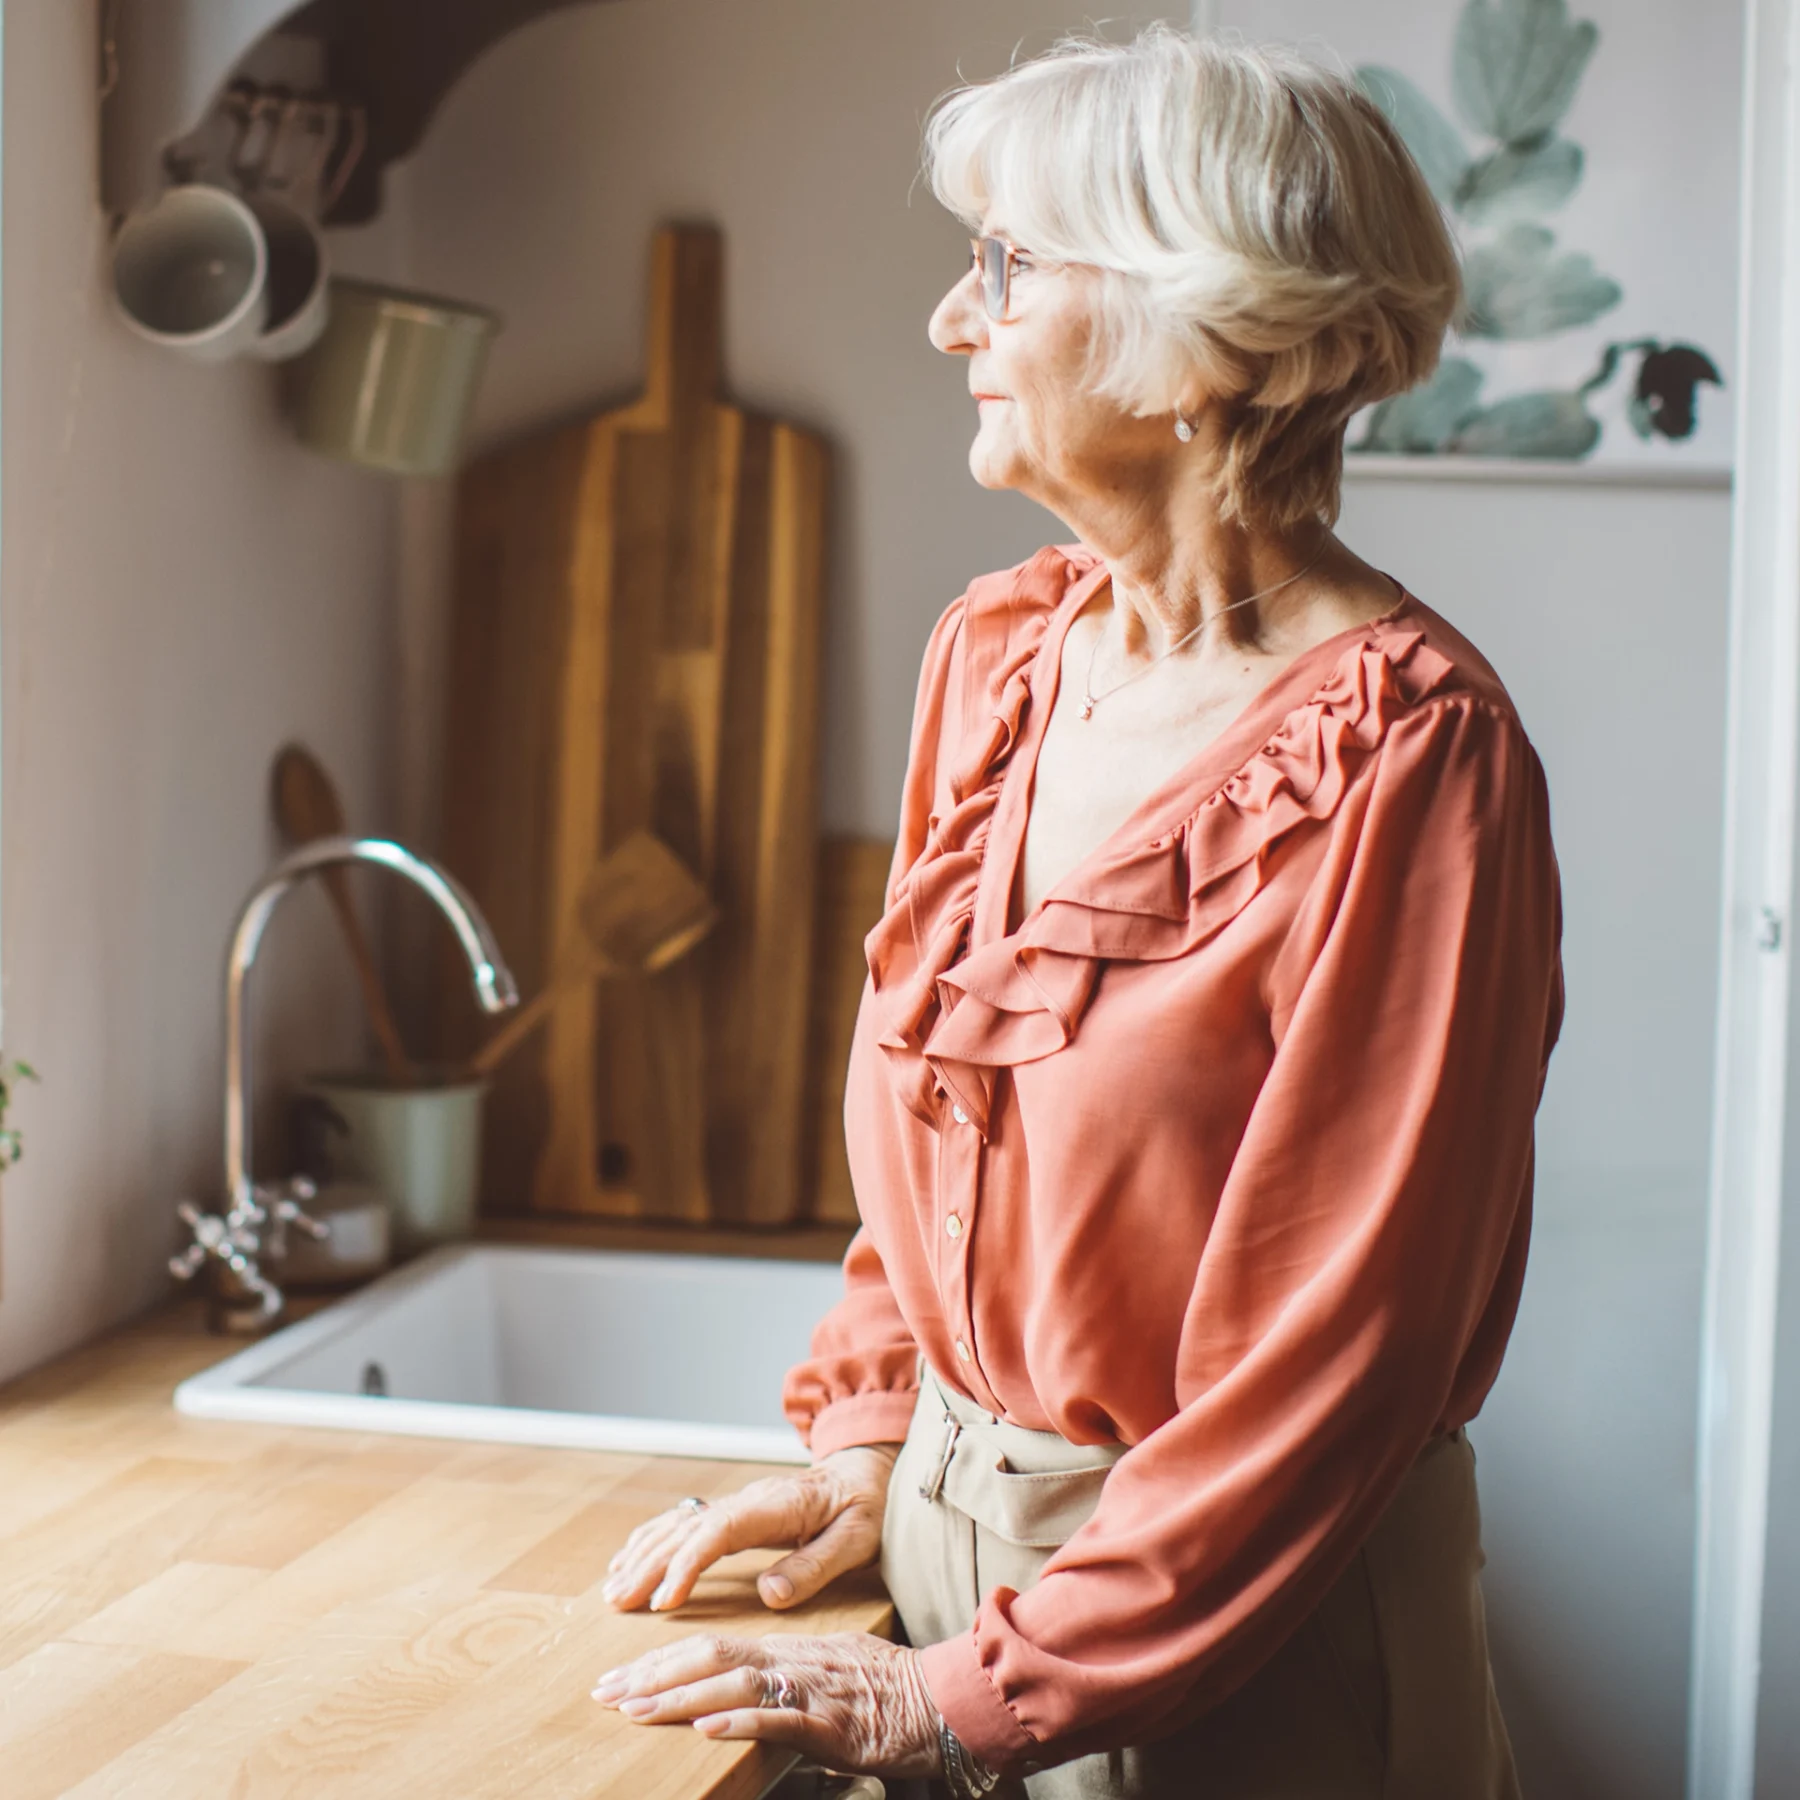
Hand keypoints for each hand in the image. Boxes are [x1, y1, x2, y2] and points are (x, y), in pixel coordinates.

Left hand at [592, 1628, 943, 1777]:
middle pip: (708, 1655)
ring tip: (634, 1708)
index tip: (618, 1677)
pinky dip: (738, 1719)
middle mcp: (788, 1660)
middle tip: (604, 1690)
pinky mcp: (829, 1720)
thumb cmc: (887, 1690)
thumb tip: (741, 1697)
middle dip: (650, 1674)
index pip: (710, 1646)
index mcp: (785, 1650)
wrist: (941, 1697)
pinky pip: (778, 1717)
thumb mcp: (826, 1676)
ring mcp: (807, 1688)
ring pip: (731, 1680)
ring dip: (677, 1696)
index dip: (660, 1662)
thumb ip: (782, 1682)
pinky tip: (706, 1727)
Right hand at [601, 1444, 900, 1612]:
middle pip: (687, 1529)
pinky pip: (685, 1522)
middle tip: (617, 1602)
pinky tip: (630, 1558)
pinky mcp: (734, 1509)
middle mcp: (748, 1500)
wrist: (864, 1470)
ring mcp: (738, 1502)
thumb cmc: (863, 1507)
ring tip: (613, 1587)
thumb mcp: (855, 1540)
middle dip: (649, 1565)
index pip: (718, 1532)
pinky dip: (653, 1538)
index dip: (686, 1564)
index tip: (664, 1601)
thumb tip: (768, 1594)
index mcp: (776, 1506)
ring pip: (680, 1524)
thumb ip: (813, 1567)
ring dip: (643, 1553)